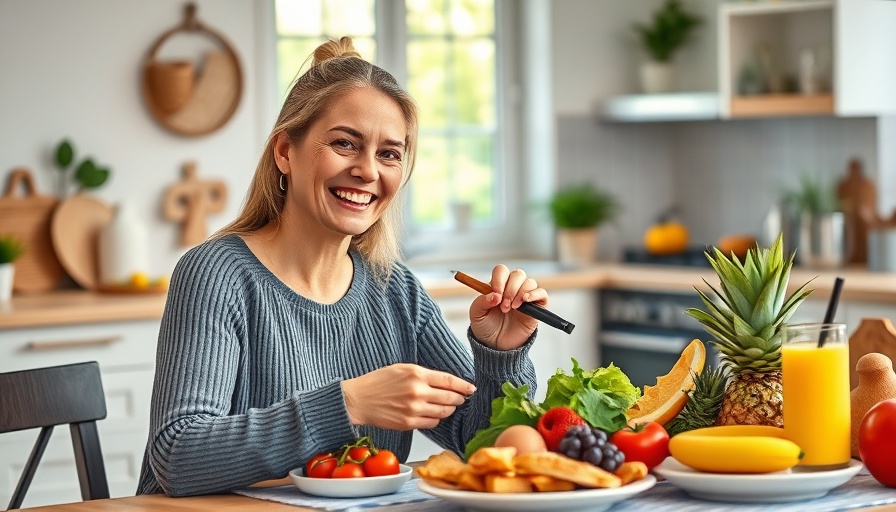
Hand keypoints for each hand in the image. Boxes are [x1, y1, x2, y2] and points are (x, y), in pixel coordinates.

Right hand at [342, 364, 475, 429]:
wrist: (359, 399)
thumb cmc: (378, 382)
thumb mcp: (402, 368)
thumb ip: (424, 374)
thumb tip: (445, 382)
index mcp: (417, 374)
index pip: (450, 381)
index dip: (464, 386)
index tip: (471, 388)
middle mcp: (418, 392)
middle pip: (450, 398)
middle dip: (459, 399)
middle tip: (461, 398)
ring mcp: (414, 409)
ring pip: (443, 412)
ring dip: (449, 410)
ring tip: (448, 406)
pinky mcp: (409, 423)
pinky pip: (432, 423)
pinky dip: (436, 419)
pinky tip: (433, 414)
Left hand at [468, 265, 547, 349]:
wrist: (496, 346)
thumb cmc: (486, 328)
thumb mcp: (476, 314)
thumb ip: (481, 302)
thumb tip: (495, 295)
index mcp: (498, 286)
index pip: (501, 271)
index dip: (499, 279)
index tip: (496, 294)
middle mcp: (513, 289)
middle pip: (517, 274)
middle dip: (510, 289)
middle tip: (504, 306)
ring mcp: (525, 297)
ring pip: (530, 282)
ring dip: (520, 293)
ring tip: (512, 308)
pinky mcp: (537, 307)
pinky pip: (542, 293)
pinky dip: (535, 294)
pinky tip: (525, 302)